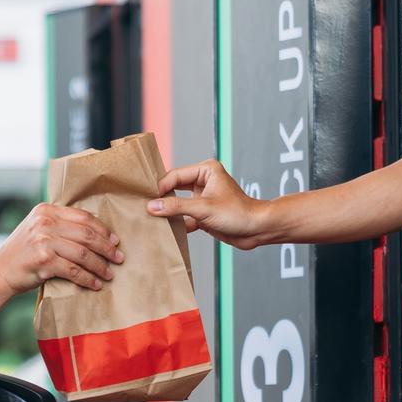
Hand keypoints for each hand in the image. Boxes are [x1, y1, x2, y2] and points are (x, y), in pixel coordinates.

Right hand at [0, 203, 124, 318]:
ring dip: (100, 266)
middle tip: (118, 258)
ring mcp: (44, 240)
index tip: (115, 241)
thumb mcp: (38, 229)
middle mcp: (45, 222)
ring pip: (84, 253)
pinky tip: (95, 284)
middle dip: (107, 248)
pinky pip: (74, 270)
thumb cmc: (23, 254)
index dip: (103, 230)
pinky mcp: (44, 260)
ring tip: (109, 274)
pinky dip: (88, 279)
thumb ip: (60, 226)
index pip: (83, 217)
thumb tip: (95, 234)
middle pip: (87, 234)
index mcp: (46, 210)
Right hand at [146, 159, 270, 249]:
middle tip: (144, 206)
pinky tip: (166, 230)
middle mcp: (203, 182)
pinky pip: (185, 217)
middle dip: (162, 198)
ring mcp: (203, 198)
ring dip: (168, 212)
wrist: (257, 230)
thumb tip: (152, 206)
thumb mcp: (203, 208)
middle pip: (174, 188)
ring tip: (151, 218)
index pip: (175, 175)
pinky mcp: (203, 214)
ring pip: (178, 204)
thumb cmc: (238, 213)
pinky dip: (177, 223)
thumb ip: (176, 207)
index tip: (147, 199)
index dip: (161, 187)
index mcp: (206, 171)